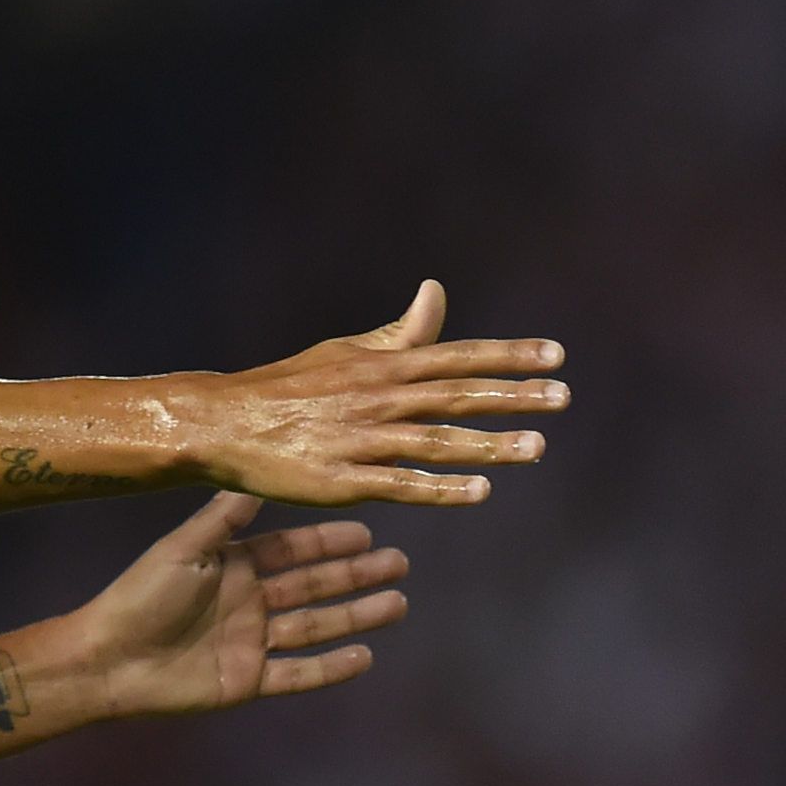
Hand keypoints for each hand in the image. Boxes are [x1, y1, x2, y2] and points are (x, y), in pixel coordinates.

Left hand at [83, 493, 408, 717]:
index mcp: (235, 567)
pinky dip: (332, 669)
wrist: (105, 662)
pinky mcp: (249, 682)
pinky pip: (299, 674)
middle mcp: (251, 602)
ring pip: (318, 626)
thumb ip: (223, 518)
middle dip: (358, 575)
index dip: (330, 542)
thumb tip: (258, 479)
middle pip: (316, 586)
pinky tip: (365, 657)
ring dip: (358, 616)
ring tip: (398, 605)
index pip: (293, 551)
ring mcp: (253, 643)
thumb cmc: (138, 598)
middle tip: (400, 564)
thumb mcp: (182, 549)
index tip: (368, 532)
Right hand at [177, 280, 571, 505]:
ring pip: (435, 441)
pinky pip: (399, 484)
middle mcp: (378, 398)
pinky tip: (479, 491)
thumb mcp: (348, 353)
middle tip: (563, 396)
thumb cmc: (291, 387)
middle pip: (457, 395)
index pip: (459, 356)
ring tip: (538, 447)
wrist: (221, 423)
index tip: (556, 356)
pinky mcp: (341, 480)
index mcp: (383, 367)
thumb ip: (401, 333)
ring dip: (489, 445)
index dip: (509, 355)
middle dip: (513, 395)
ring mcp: (360, 439)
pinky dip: (439, 488)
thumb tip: (436, 293)